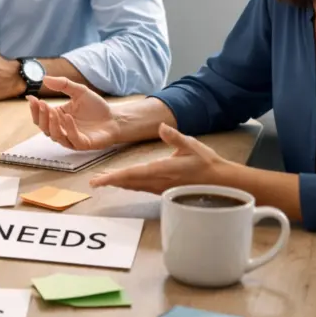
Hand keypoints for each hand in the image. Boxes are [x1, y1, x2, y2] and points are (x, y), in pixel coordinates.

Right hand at [28, 76, 120, 148]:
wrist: (114, 118)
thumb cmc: (96, 107)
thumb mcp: (79, 91)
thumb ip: (63, 84)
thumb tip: (44, 78)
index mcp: (57, 118)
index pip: (40, 116)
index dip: (34, 109)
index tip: (31, 98)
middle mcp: (61, 130)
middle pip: (44, 127)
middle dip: (41, 116)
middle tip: (41, 104)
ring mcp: (71, 138)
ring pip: (54, 135)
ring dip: (51, 123)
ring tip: (52, 110)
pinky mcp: (82, 144)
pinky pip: (72, 139)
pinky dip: (68, 129)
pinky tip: (68, 117)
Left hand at [88, 123, 234, 193]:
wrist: (221, 182)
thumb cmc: (207, 162)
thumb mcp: (192, 145)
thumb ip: (175, 137)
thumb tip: (161, 126)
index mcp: (163, 169)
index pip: (132, 174)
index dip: (113, 177)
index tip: (98, 180)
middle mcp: (159, 182)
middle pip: (129, 183)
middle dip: (111, 182)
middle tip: (94, 182)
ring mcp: (161, 188)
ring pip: (134, 187)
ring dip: (118, 184)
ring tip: (103, 181)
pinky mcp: (164, 190)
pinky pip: (141, 189)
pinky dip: (129, 185)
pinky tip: (123, 183)